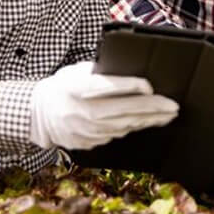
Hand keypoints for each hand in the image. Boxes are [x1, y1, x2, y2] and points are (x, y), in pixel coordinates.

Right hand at [29, 60, 178, 149]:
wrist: (40, 114)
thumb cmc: (64, 86)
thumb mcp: (78, 71)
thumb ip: (101, 72)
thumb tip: (129, 70)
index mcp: (79, 88)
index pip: (108, 87)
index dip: (131, 86)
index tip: (149, 85)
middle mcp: (83, 111)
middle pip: (123, 110)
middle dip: (152, 108)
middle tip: (173, 105)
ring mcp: (86, 131)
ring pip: (124, 126)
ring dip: (149, 121)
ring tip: (167, 115)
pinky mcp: (90, 143)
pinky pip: (117, 135)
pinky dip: (133, 128)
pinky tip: (147, 122)